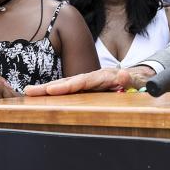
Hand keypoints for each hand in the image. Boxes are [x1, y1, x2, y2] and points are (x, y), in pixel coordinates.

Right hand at [23, 66, 153, 95]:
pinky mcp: (88, 86)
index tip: (52, 90)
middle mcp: (95, 77)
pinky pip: (70, 89)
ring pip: (67, 84)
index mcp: (105, 77)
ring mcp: (90, 81)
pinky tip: (41, 95)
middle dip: (50, 86)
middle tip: (30, 91)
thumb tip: (121, 75)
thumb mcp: (140, 80)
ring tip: (29, 91)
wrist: (141, 75)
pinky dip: (55, 91)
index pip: (84, 81)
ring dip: (48, 88)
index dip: (69, 86)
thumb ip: (131, 79)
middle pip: (70, 81)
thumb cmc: (140, 80)